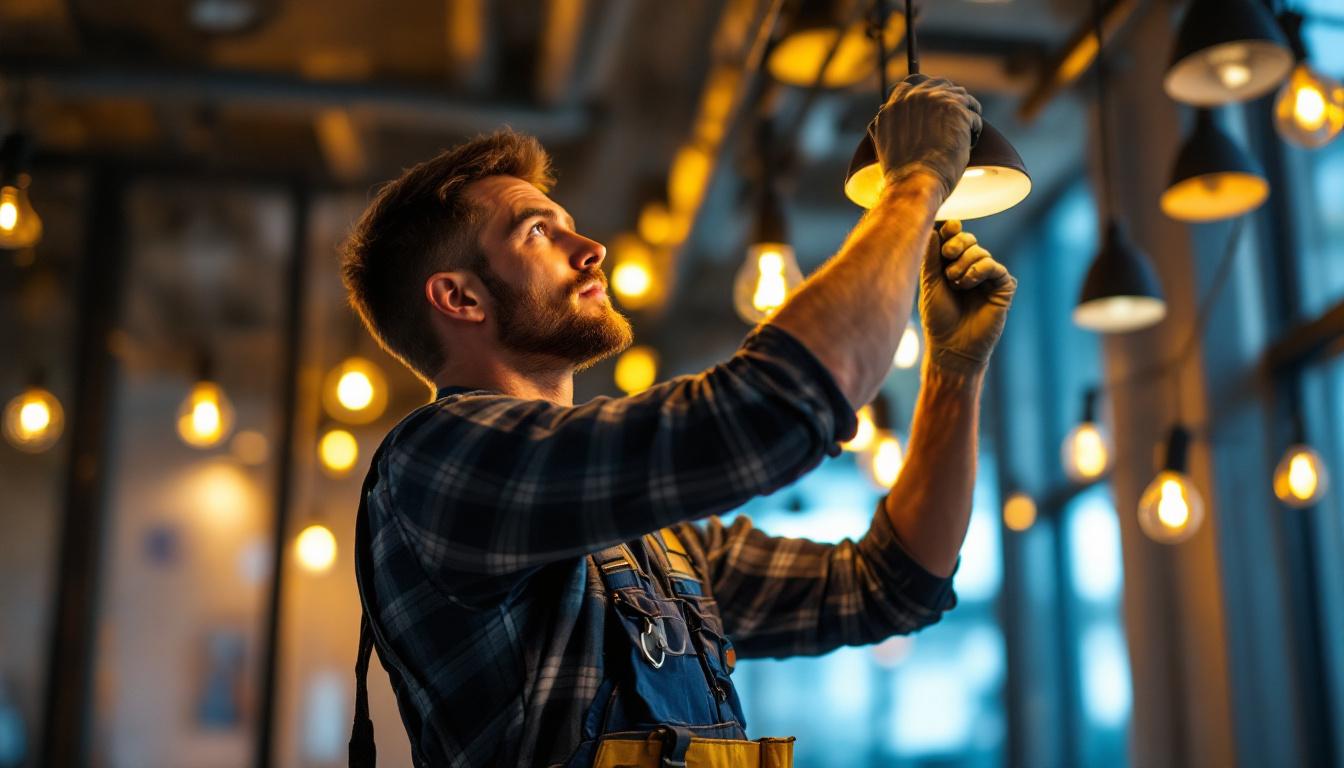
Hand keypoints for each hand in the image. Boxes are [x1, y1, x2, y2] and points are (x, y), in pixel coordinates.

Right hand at [869, 75, 982, 201]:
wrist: (914, 183)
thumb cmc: (902, 172)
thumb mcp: (883, 142)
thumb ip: (885, 121)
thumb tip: (883, 109)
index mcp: (894, 103)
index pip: (915, 82)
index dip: (930, 92)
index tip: (938, 106)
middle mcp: (913, 96)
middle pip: (941, 84)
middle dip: (951, 100)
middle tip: (955, 121)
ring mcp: (935, 100)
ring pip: (962, 98)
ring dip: (965, 115)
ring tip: (962, 137)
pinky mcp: (956, 110)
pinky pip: (974, 114)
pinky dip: (974, 130)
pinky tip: (966, 145)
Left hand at [920, 220, 1015, 376]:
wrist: (951, 346)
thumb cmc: (938, 317)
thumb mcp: (930, 283)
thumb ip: (932, 257)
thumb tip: (933, 229)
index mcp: (952, 265)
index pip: (954, 238)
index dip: (951, 229)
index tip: (948, 226)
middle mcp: (971, 268)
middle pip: (969, 240)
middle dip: (957, 243)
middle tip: (947, 255)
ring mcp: (988, 277)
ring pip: (981, 252)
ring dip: (965, 263)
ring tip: (954, 282)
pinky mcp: (1003, 287)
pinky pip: (994, 267)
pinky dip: (980, 269)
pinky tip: (968, 282)